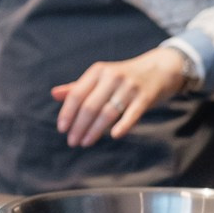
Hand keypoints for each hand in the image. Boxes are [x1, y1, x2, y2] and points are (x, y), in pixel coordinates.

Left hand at [51, 47, 188, 147]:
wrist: (159, 69)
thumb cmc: (123, 77)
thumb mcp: (100, 77)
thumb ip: (78, 87)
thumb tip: (54, 94)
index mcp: (98, 71)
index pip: (77, 94)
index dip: (67, 113)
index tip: (62, 129)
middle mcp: (112, 76)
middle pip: (90, 106)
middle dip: (79, 126)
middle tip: (72, 142)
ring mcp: (129, 87)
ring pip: (108, 112)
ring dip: (95, 130)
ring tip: (85, 142)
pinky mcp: (145, 97)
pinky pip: (132, 114)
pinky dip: (123, 125)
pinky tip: (113, 136)